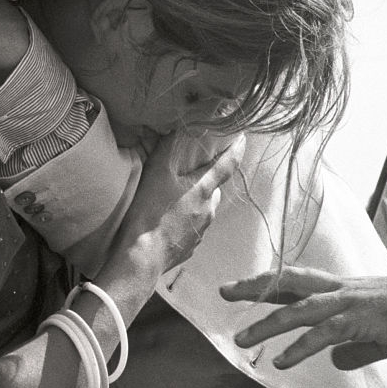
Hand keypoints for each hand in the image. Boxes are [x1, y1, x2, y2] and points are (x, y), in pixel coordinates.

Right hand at [107, 132, 243, 288]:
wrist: (142, 257)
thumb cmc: (149, 213)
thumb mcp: (156, 173)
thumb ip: (169, 150)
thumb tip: (180, 130)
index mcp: (203, 189)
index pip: (227, 164)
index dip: (236, 149)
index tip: (243, 138)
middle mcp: (209, 209)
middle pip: (213, 189)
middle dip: (204, 181)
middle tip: (185, 177)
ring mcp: (202, 230)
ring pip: (204, 209)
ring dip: (193, 203)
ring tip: (171, 202)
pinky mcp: (192, 247)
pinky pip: (192, 229)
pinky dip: (184, 222)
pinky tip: (167, 223)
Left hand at [222, 264, 386, 370]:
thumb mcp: (385, 337)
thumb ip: (358, 348)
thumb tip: (335, 361)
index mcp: (346, 290)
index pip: (299, 282)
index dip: (270, 283)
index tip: (242, 287)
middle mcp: (343, 290)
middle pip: (289, 283)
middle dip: (255, 287)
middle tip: (223, 292)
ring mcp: (353, 302)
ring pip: (300, 309)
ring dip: (267, 324)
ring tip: (241, 340)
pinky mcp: (365, 319)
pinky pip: (325, 333)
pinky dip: (300, 347)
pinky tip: (281, 362)